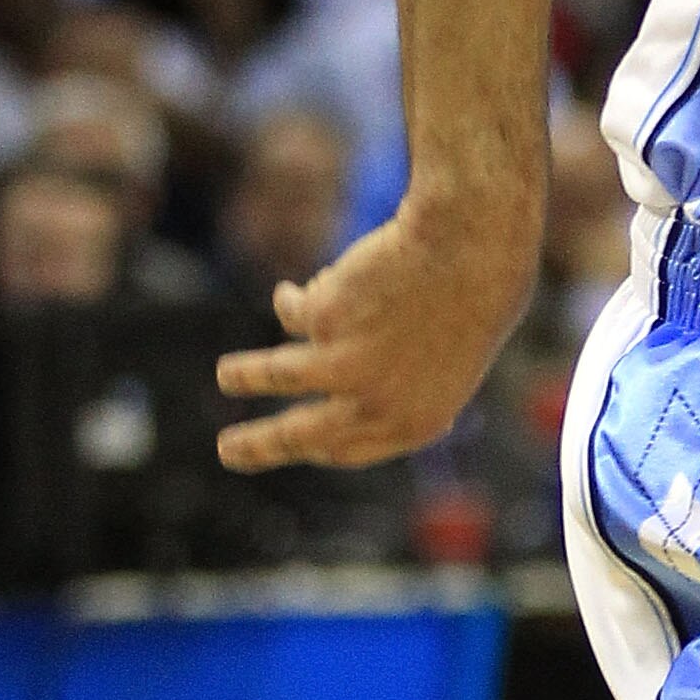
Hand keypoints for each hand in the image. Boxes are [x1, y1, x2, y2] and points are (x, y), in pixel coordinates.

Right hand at [215, 196, 539, 472]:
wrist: (471, 247)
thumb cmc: (473, 298)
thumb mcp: (447, 359)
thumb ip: (400, 387)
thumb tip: (347, 400)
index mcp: (414, 423)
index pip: (349, 450)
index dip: (318, 447)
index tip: (298, 446)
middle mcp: (375, 403)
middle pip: (299, 434)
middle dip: (259, 447)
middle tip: (228, 452)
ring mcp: (344, 364)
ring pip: (274, 374)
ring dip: (243, 377)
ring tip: (226, 376)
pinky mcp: (322, 320)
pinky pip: (293, 311)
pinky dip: (295, 297)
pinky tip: (306, 285)